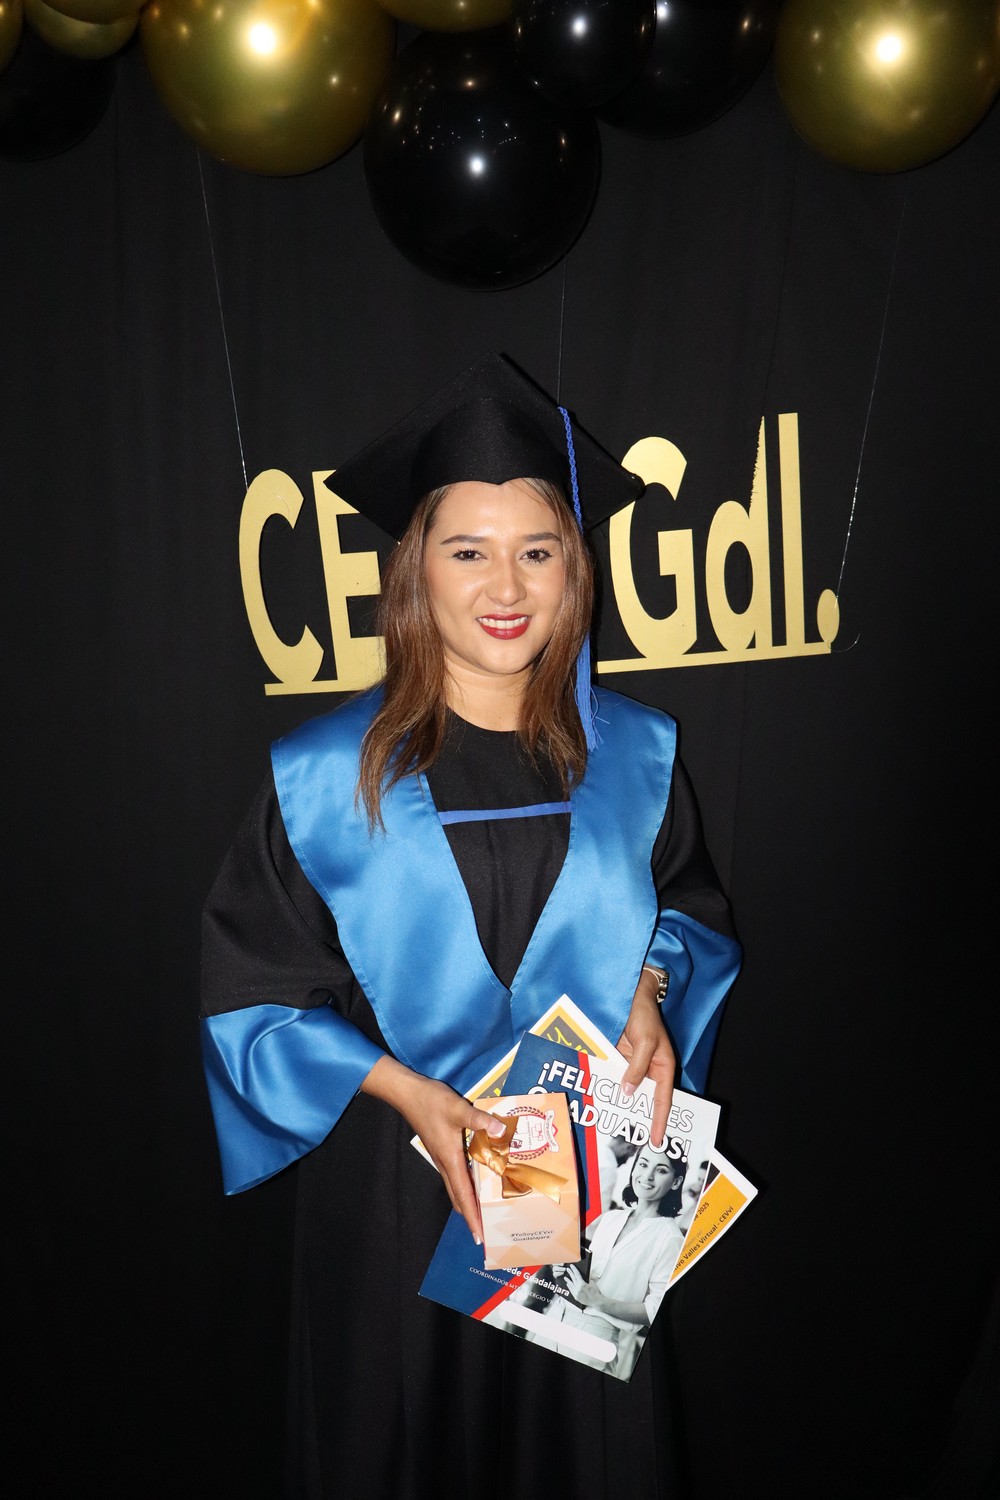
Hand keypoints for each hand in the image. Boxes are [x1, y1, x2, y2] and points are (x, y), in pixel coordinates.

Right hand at [361, 1055, 504, 1244]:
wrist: (408, 1094)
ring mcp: (442, 1158)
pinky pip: (456, 1175)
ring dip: (469, 1201)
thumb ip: (480, 1120)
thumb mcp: (458, 1109)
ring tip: (485, 1210)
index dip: (472, 1217)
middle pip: (459, 1197)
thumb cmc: (432, 1102)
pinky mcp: (441, 1149)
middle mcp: (445, 1164)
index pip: (463, 1196)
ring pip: (456, 1187)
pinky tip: (478, 1179)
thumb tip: (502, 1131)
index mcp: (450, 1160)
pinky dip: (467, 1185)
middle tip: (486, 1230)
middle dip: (472, 1216)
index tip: (479, 1237)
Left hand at [562, 1265, 600, 1307]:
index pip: (577, 1275)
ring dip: (568, 1281)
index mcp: (582, 1284)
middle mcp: (578, 1289)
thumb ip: (588, 1278)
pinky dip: (570, 1287)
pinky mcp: (576, 1297)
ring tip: (565, 1277)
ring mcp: (576, 1294)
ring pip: (571, 1285)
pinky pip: (571, 1291)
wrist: (597, 1301)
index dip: (574, 1269)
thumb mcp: (592, 1282)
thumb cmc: (595, 1292)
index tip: (571, 1266)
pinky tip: (568, 1284)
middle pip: (573, 1279)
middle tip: (568, 1269)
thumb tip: (586, 1273)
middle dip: (570, 1273)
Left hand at [616, 971, 676, 1147]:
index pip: (663, 1100)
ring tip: (611, 1127)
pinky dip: (608, 1089)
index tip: (656, 1140)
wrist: (630, 995)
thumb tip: (628, 1092)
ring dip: (621, 1105)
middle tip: (631, 1141)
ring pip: (628, 1092)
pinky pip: (614, 1079)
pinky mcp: (619, 1060)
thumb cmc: (644, 1015)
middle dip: (639, 1118)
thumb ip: (636, 1067)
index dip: (659, 1121)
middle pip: (645, 1100)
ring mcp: (633, 1066)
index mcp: (664, 1067)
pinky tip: (597, 1101)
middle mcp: (649, 1070)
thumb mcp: (644, 1041)